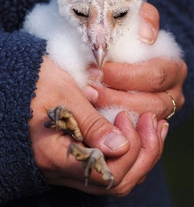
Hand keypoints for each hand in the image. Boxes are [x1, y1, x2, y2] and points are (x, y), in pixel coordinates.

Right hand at [29, 56, 167, 194]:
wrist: (17, 83)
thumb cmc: (35, 83)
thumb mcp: (64, 94)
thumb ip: (91, 123)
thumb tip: (121, 147)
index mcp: (54, 155)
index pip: (105, 172)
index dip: (128, 149)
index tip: (126, 116)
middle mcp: (61, 169)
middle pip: (115, 181)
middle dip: (143, 153)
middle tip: (151, 122)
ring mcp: (69, 167)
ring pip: (114, 178)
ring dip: (141, 153)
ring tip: (152, 125)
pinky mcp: (75, 158)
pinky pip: (107, 166)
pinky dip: (129, 152)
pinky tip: (139, 130)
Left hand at [85, 3, 186, 118]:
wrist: (123, 56)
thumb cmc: (127, 38)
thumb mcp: (135, 20)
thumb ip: (144, 19)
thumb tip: (147, 37)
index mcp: (172, 69)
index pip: (153, 76)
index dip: (124, 76)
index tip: (97, 71)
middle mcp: (172, 93)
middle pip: (149, 103)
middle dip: (115, 97)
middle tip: (88, 90)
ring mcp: (160, 111)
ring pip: (140, 120)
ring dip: (112, 111)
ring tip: (88, 99)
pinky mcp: (145, 122)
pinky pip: (132, 129)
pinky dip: (113, 123)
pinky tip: (95, 113)